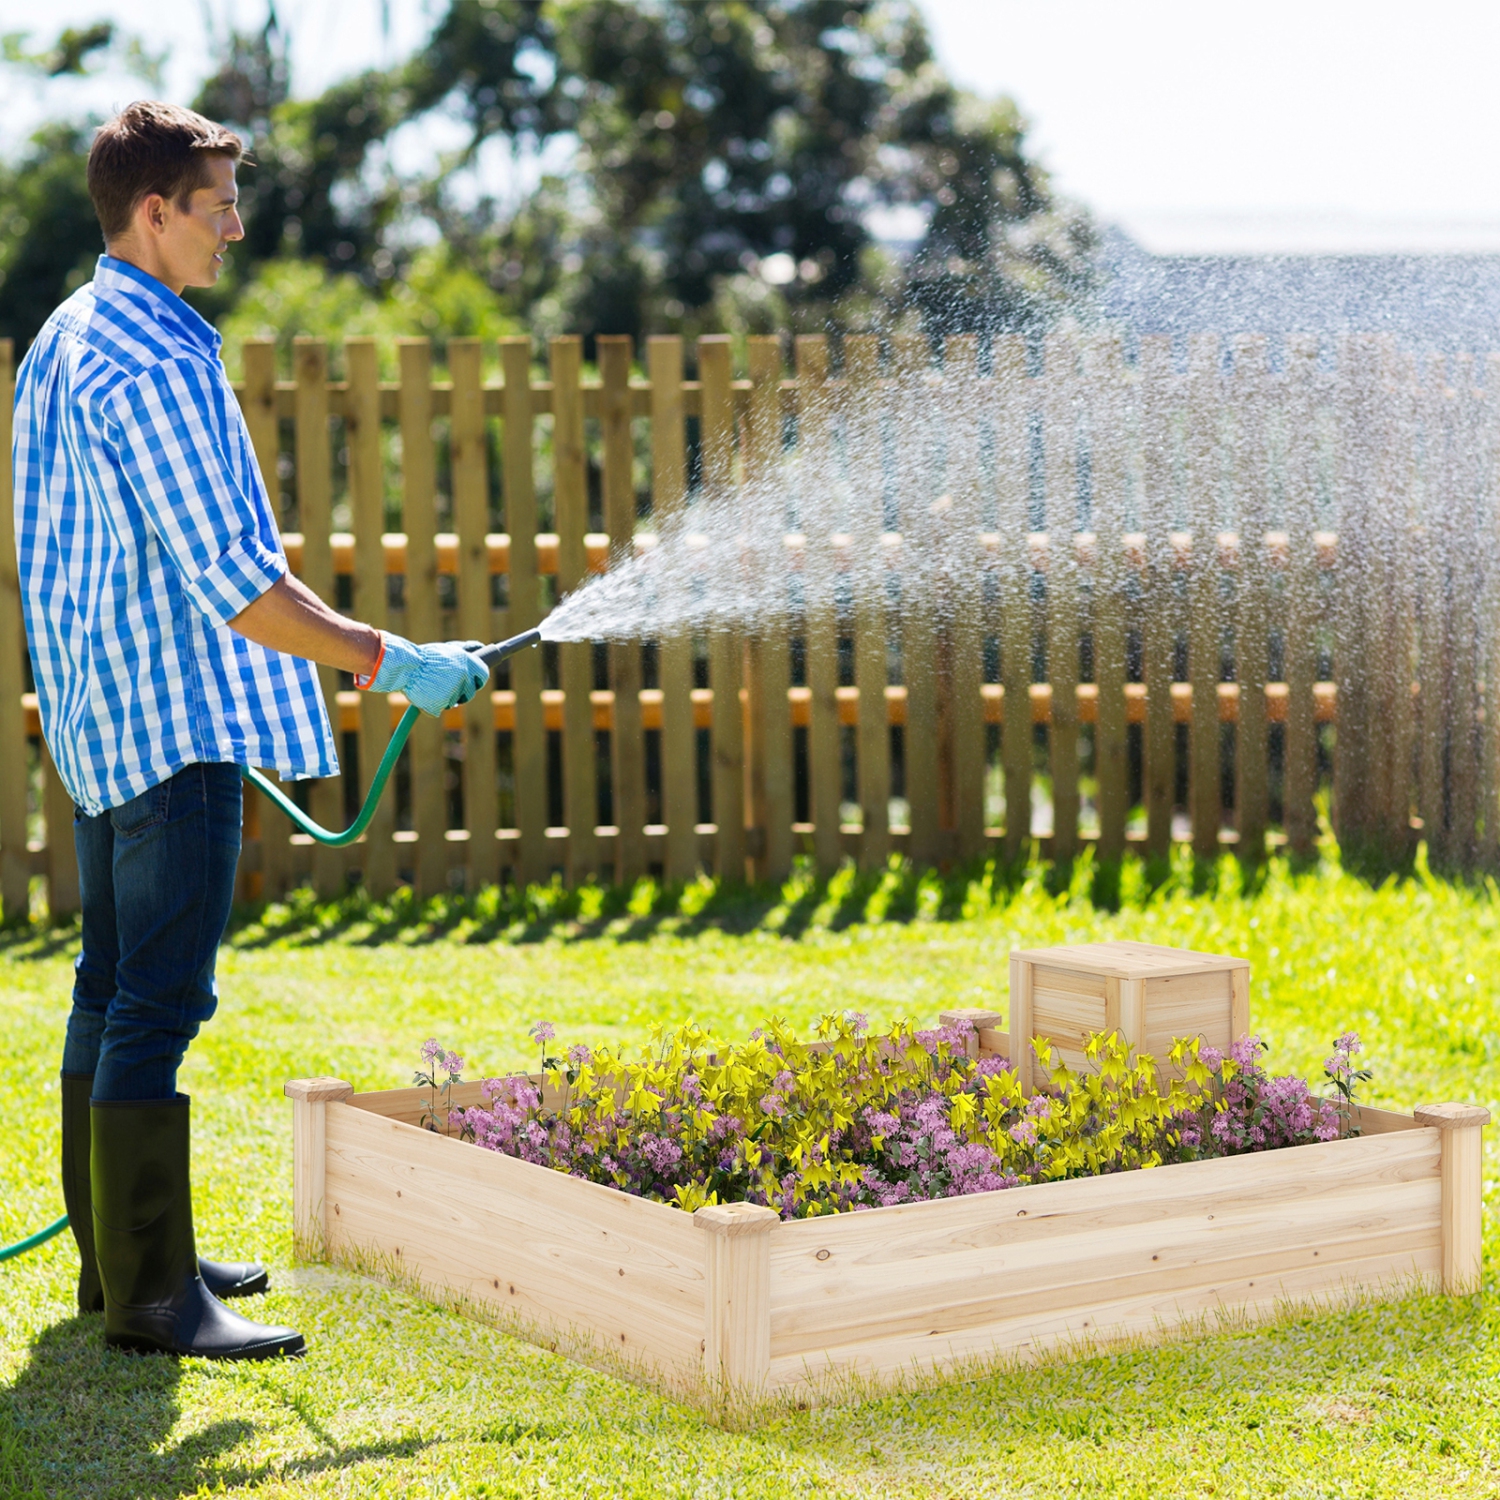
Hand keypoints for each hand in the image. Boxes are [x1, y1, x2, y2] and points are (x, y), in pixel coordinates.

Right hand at [366, 634, 489, 716]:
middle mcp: (464, 677)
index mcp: (468, 662)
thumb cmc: (425, 656)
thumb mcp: (447, 649)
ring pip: (454, 701)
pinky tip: (425, 693)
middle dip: (461, 692)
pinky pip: (440, 708)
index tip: (472, 682)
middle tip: (447, 686)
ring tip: (432, 686)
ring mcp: (453, 691)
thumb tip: (481, 646)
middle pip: (470, 692)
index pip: (483, 675)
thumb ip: (465, 649)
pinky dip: (433, 704)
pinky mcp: (441, 703)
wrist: (404, 665)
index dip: (477, 680)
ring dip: (446, 697)